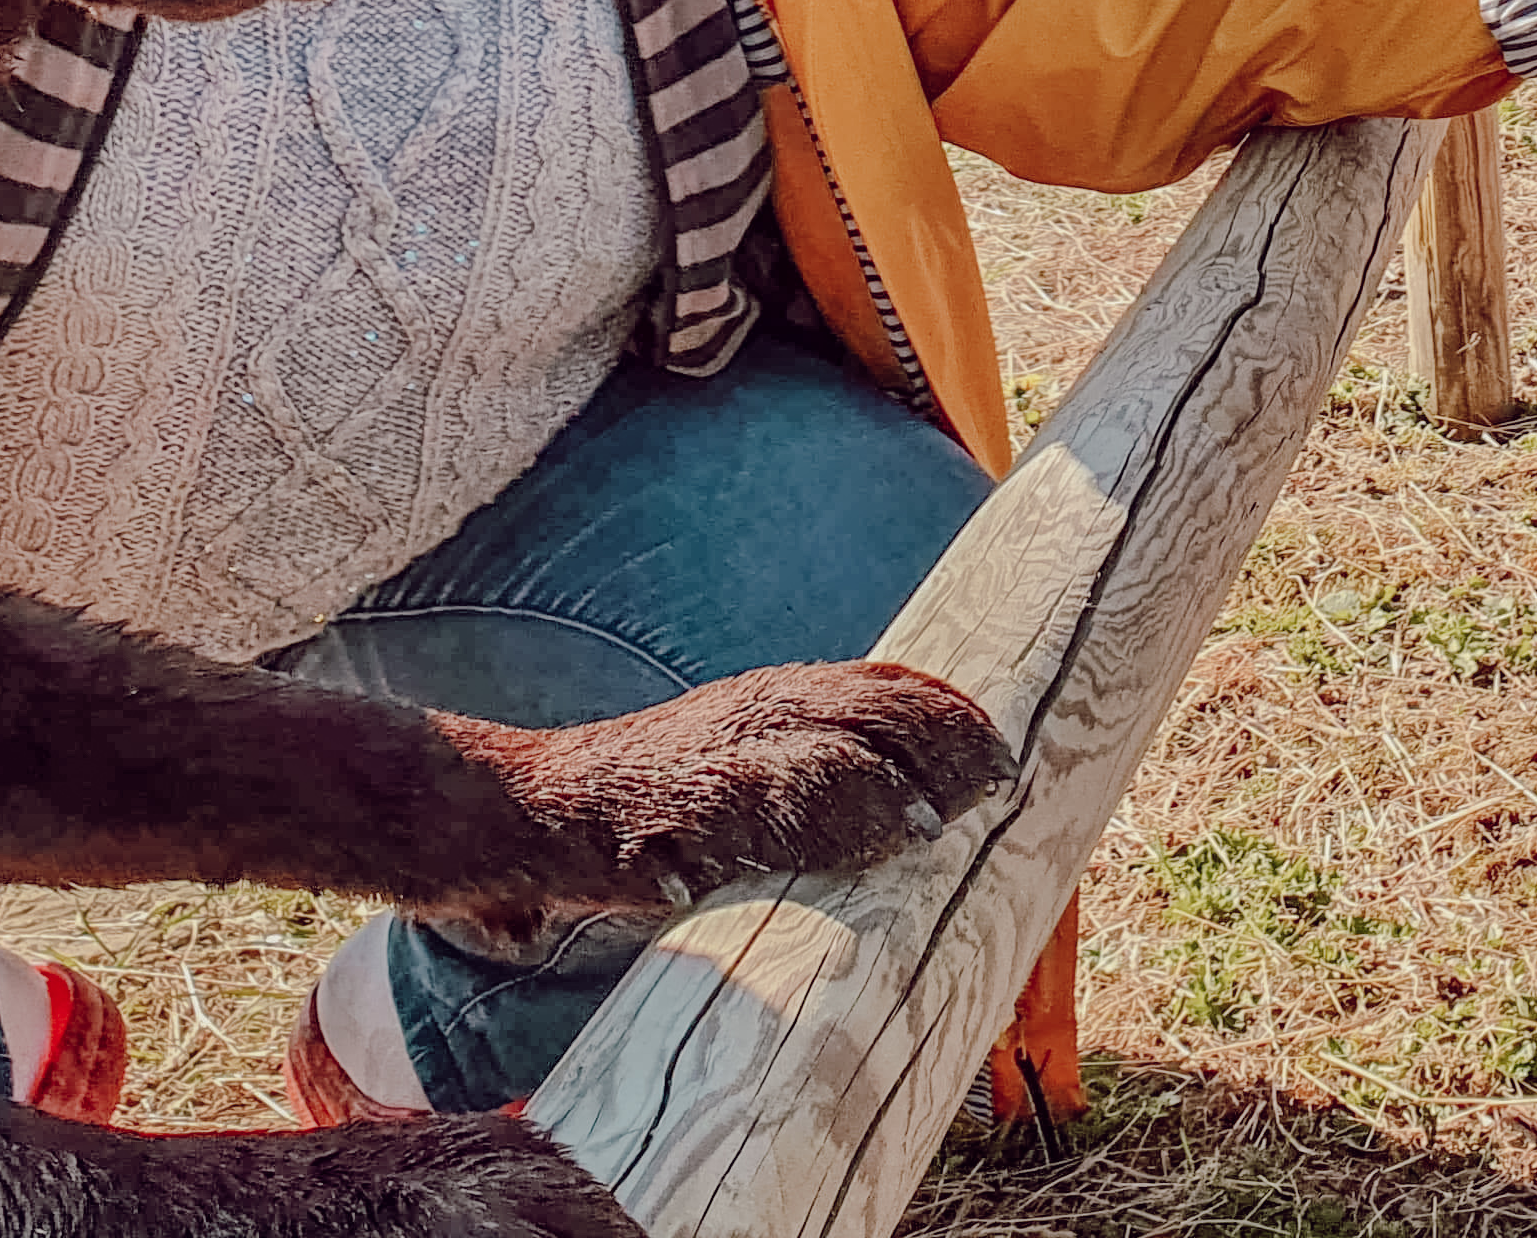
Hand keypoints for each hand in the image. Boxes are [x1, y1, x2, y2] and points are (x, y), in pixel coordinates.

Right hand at [463, 660, 1013, 907]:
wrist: (528, 807)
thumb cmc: (657, 804)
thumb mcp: (750, 772)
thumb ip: (822, 781)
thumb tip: (926, 818)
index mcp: (780, 701)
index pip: (885, 685)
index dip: (950, 712)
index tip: (1008, 746)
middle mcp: (754, 716)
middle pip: (869, 711)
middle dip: (938, 746)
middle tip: (994, 786)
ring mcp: (711, 761)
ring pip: (816, 759)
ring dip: (879, 792)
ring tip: (925, 828)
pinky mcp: (665, 812)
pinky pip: (738, 817)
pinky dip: (781, 836)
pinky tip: (835, 851)